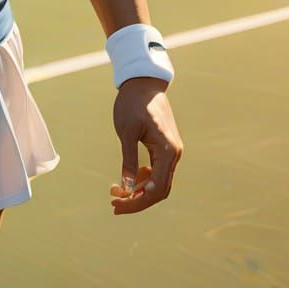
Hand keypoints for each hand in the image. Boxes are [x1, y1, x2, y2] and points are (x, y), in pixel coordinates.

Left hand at [109, 77, 181, 214]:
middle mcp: (174, 154)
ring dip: (139, 189)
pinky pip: (157, 170)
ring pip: (158, 181)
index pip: (155, 189)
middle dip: (137, 199)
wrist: (143, 82)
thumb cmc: (133, 103)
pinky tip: (128, 178)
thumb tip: (126, 188)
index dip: (137, 201)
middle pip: (159, 190)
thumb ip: (128, 160)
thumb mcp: (127, 131)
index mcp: (168, 151)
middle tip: (114, 203)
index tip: (117, 206)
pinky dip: (143, 177)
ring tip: (115, 191)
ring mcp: (171, 151)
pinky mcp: (165, 146)